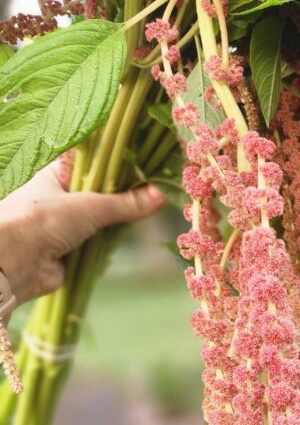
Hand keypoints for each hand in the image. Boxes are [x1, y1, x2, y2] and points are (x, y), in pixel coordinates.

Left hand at [0, 163, 164, 305]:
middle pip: (102, 191)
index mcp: (57, 174)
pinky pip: (99, 242)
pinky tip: (129, 236)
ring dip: (119, 220)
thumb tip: (160, 195)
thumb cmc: (41, 219)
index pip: (94, 161)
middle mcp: (61, 196)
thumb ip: (126, 203)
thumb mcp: (89, 205)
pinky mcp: (72, 249)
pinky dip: (111, 242)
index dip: (118, 162)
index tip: (146, 162)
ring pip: (102, 218)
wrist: (12, 263)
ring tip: (147, 211)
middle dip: (124, 194)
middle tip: (153, 189)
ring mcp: (66, 224)